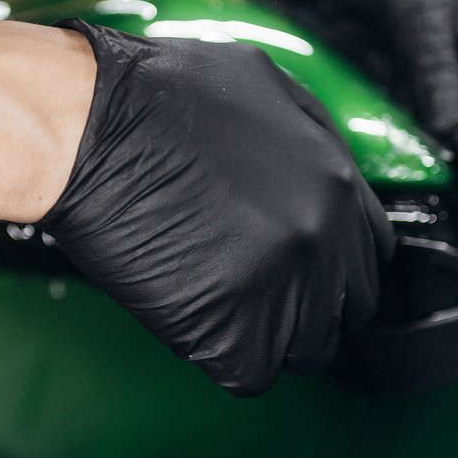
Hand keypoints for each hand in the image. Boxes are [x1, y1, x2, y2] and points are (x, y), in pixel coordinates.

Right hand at [40, 19, 393, 396]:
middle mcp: (324, 240)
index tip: (298, 269)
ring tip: (212, 297)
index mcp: (337, 183)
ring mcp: (282, 289)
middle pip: (347, 311)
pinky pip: (249, 373)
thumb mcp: (264, 84)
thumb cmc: (155, 95)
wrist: (87, 125)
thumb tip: (327, 170)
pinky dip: (219, 353)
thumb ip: (312, 135)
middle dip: (306, 307)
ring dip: (264, 336)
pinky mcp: (233, 330)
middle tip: (251, 289)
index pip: (370, 256)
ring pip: (304, 351)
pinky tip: (189, 312)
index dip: (332, 267)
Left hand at [299, 0, 457, 175]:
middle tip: (414, 147)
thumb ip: (432, 61)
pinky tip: (364, 101)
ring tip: (384, 109)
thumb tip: (450, 126)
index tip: (457, 156)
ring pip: (433, 129)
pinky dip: (382, 115)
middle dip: (448, 147)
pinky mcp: (399, 78)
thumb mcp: (413, 0)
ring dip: (409, 131)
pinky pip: (397, 114)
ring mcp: (434, 73)